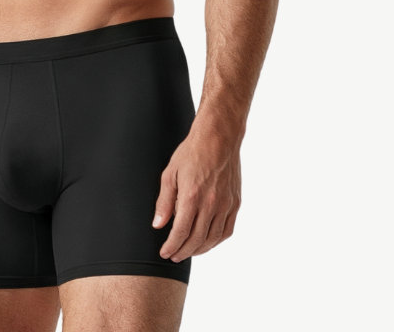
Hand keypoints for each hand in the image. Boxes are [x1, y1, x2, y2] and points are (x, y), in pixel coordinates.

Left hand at [152, 114, 242, 262]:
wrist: (218, 138)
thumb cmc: (192, 152)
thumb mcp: (170, 173)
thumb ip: (164, 201)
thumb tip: (158, 224)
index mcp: (191, 196)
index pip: (180, 232)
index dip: (171, 246)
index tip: (164, 252)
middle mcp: (210, 204)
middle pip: (196, 240)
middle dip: (183, 251)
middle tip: (174, 255)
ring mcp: (225, 204)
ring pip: (213, 239)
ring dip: (199, 250)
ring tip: (188, 251)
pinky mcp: (235, 202)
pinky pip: (227, 230)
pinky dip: (216, 241)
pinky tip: (207, 241)